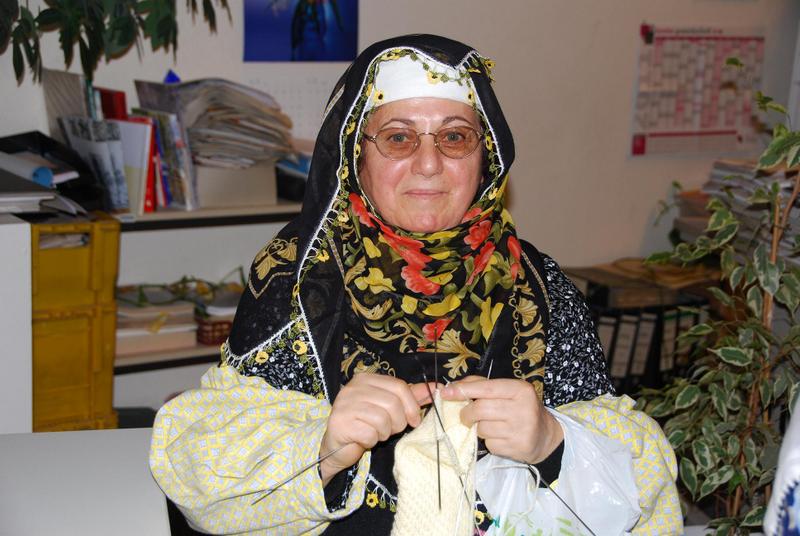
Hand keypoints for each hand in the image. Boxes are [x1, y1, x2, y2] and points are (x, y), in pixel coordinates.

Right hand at [319, 373, 436, 484]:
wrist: (336, 446)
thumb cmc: (364, 424)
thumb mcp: (388, 408)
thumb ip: (410, 397)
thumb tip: (436, 387)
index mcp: (366, 379)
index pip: (399, 385)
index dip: (412, 405)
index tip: (415, 420)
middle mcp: (353, 388)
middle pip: (393, 403)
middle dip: (398, 422)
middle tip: (392, 430)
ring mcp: (344, 404)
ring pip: (382, 419)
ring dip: (384, 433)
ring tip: (376, 433)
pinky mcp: (340, 423)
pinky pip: (370, 433)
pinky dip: (372, 441)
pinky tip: (364, 440)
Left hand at [441, 376, 562, 463]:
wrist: (545, 436)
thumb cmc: (520, 408)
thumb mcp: (507, 391)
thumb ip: (482, 385)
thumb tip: (453, 387)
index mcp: (520, 390)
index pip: (486, 388)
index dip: (463, 390)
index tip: (446, 393)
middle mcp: (523, 408)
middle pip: (480, 409)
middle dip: (467, 413)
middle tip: (467, 416)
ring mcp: (521, 430)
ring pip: (482, 428)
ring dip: (478, 428)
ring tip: (489, 425)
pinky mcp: (517, 448)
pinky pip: (489, 444)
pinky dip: (488, 441)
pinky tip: (499, 437)